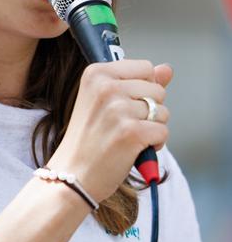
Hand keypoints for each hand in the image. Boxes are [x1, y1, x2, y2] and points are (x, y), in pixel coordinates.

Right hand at [47, 60, 171, 202]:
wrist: (73, 174)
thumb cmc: (89, 138)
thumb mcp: (106, 101)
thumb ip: (138, 82)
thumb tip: (167, 69)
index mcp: (96, 73)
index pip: (145, 67)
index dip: (142, 88)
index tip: (123, 103)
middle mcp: (106, 87)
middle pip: (157, 89)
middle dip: (149, 109)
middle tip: (122, 125)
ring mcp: (118, 109)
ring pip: (163, 111)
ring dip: (152, 127)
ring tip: (127, 137)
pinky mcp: (131, 132)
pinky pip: (163, 131)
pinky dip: (154, 144)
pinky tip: (134, 149)